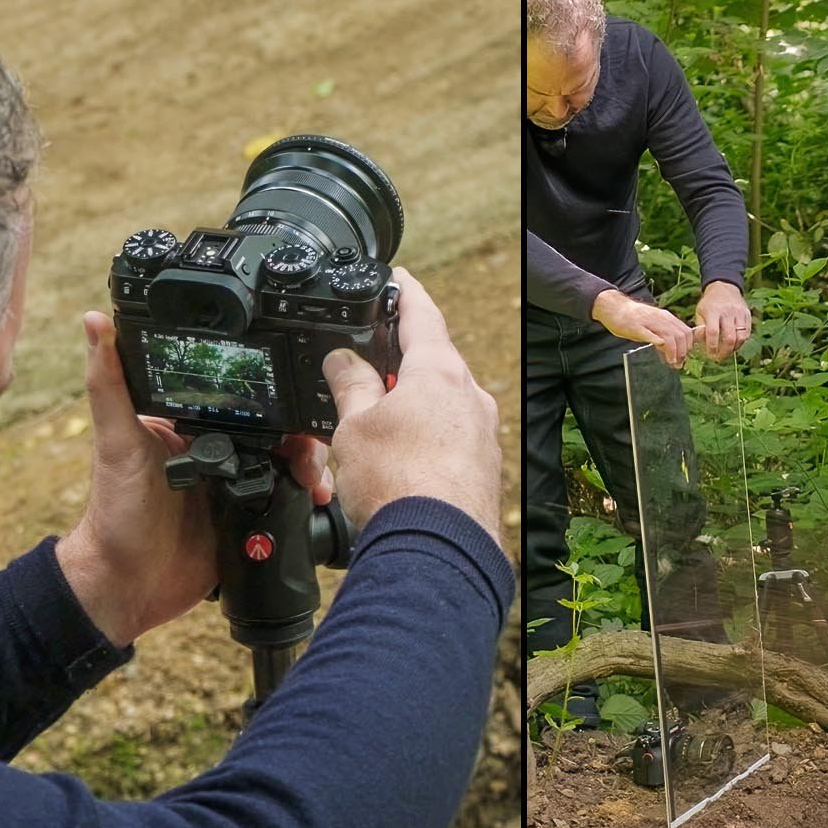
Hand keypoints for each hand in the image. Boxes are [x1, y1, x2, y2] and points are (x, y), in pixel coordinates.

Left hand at [57, 312, 329, 647]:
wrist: (130, 584)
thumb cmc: (115, 511)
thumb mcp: (117, 442)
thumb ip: (111, 384)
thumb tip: (96, 321)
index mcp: (194, 423)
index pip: (244, 394)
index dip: (274, 391)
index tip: (299, 392)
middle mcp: (222, 448)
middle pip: (279, 425)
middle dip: (305, 433)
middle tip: (311, 449)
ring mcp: (241, 482)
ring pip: (293, 459)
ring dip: (314, 464)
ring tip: (314, 480)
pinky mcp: (255, 515)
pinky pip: (293, 498)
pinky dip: (310, 495)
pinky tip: (317, 498)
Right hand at [322, 267, 503, 544]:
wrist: (438, 550)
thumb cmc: (397, 484)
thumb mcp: (354, 425)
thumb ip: (350, 385)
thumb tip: (343, 360)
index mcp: (441, 372)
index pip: (423, 314)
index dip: (405, 292)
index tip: (397, 277)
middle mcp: (471, 396)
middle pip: (435, 361)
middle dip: (403, 358)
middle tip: (373, 355)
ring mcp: (483, 433)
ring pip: (443, 402)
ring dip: (412, 402)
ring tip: (377, 416)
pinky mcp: (483, 467)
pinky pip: (452, 436)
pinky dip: (426, 435)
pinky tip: (403, 456)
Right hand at [591, 287, 693, 369]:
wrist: (615, 307)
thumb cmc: (634, 320)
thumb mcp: (654, 325)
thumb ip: (665, 336)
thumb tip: (675, 351)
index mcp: (666, 318)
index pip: (686, 332)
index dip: (688, 346)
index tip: (684, 357)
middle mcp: (660, 318)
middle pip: (680, 335)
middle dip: (682, 351)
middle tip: (678, 363)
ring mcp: (648, 321)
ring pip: (668, 335)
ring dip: (673, 350)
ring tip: (671, 361)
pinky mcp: (635, 326)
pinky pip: (648, 333)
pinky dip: (656, 340)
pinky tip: (659, 346)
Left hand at [693, 280, 752, 360]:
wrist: (724, 288)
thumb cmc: (709, 304)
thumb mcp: (700, 312)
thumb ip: (700, 328)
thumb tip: (702, 344)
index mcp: (713, 310)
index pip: (713, 332)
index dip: (712, 346)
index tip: (710, 354)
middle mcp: (728, 311)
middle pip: (729, 337)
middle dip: (724, 351)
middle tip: (719, 358)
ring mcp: (739, 313)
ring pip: (741, 337)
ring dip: (734, 348)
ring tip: (727, 352)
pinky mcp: (747, 315)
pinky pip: (747, 333)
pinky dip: (740, 342)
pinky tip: (733, 344)